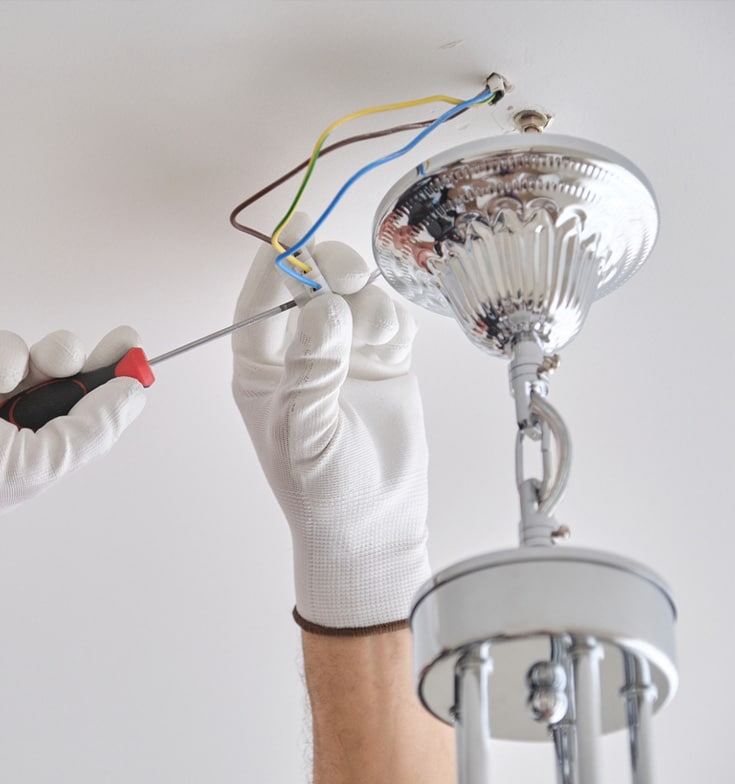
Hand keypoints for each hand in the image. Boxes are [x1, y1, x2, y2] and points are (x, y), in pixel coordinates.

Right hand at [0, 327, 145, 511]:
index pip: (87, 406)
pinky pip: (5, 344)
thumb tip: (133, 394)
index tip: (131, 346)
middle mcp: (15, 417)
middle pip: (67, 371)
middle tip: (97, 349)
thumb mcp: (35, 466)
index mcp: (39, 447)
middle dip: (81, 357)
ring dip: (35, 358)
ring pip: (34, 352)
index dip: (113, 376)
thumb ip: (90, 431)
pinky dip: (4, 357)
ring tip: (8, 385)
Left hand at [232, 215, 430, 631]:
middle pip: (310, 287)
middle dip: (329, 272)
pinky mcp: (383, 362)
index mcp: (262, 370)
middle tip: (350, 278)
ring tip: (380, 337)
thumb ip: (310, 369)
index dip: (277, 263)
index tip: (299, 227)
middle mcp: (301, 354)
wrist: (373, 524)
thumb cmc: (322, 490)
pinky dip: (392, 318)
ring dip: (367, 303)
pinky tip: (394, 344)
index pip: (260, 303)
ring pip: (353, 298)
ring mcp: (344, 356)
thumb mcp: (305, 431)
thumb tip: (322, 306)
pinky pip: (387, 319)